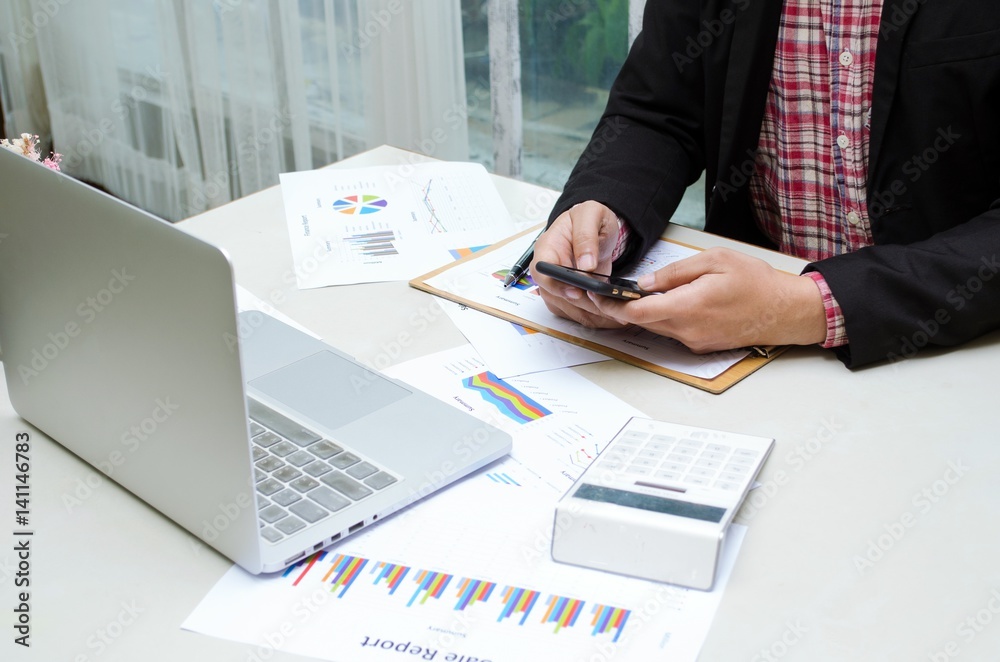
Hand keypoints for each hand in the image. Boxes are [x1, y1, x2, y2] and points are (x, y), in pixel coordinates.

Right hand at [530, 201, 628, 328]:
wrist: (594, 228)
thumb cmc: (588, 218)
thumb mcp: (590, 215)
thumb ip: (586, 236)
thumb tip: (585, 264)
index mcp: (547, 248)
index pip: (542, 273)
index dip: (556, 285)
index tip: (576, 292)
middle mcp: (548, 271)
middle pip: (558, 296)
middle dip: (585, 304)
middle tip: (611, 308)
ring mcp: (557, 286)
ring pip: (570, 309)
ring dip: (593, 315)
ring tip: (619, 315)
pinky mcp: (569, 297)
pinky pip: (579, 312)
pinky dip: (596, 316)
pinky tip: (614, 315)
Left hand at [588, 247, 827, 351]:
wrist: (786, 311)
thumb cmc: (756, 282)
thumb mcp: (715, 260)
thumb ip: (676, 272)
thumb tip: (645, 283)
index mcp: (689, 307)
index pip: (638, 313)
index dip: (612, 306)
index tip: (596, 296)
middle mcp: (688, 331)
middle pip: (642, 322)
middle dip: (620, 309)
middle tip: (602, 293)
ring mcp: (695, 341)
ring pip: (657, 327)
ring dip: (642, 314)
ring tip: (629, 295)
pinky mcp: (701, 345)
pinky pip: (673, 331)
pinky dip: (662, 318)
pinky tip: (662, 303)